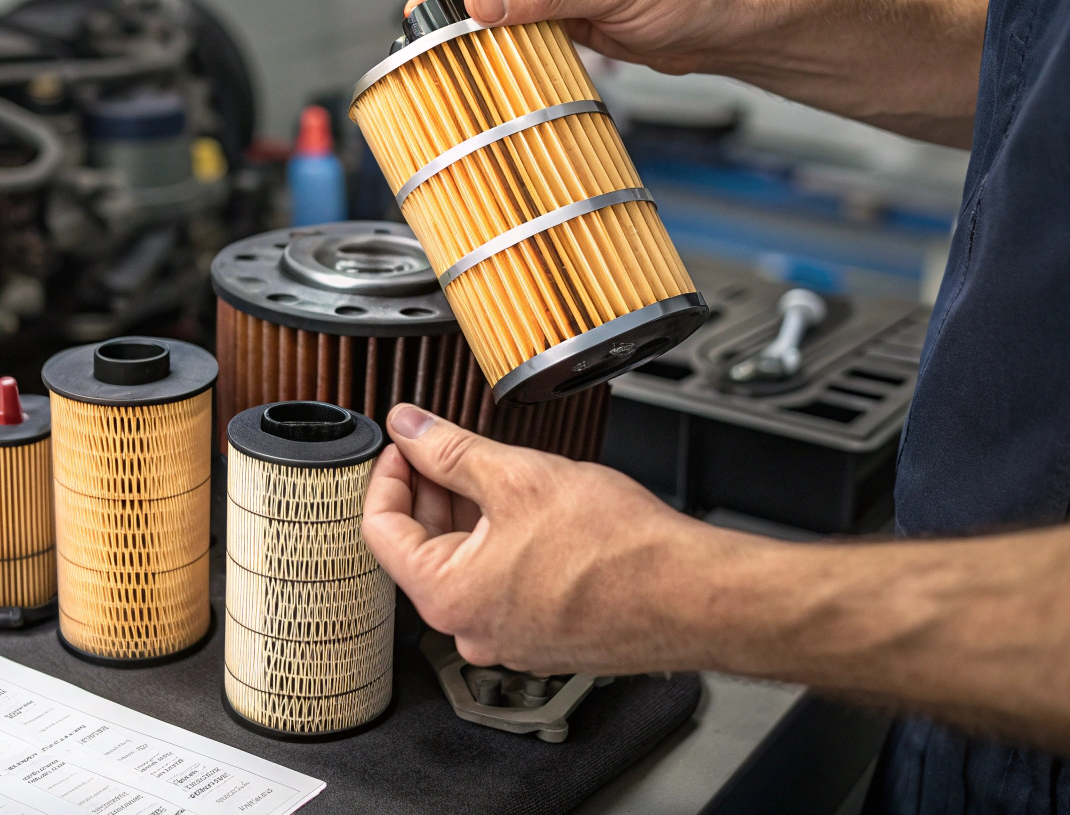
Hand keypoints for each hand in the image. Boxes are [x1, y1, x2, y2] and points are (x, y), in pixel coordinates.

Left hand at [360, 403, 766, 673]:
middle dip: (432, 489)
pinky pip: (502, 585)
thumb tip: (410, 429)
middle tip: (450, 445)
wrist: (689, 594)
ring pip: (465, 565)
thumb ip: (450, 449)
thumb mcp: (517, 476)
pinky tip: (532, 510)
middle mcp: (470, 630)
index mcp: (447, 596)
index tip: (405, 443)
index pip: (380, 529)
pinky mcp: (543, 637)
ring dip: (470, 515)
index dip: (388, 473)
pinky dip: (503, 543)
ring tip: (500, 472)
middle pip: (422, 547)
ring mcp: (508, 639)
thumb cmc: (617, 551)